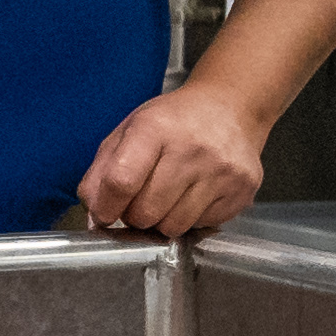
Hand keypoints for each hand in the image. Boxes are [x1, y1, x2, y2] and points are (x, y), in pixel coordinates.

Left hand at [76, 85, 266, 236]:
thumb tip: (94, 213)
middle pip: (146, 212)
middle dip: (135, 215)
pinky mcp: (241, 191)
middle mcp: (192, 149)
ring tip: (168, 196)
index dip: (106, 207)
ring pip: (172, 227)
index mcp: (155, 128)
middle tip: (142, 199)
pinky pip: (199, 226)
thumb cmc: (174, 122)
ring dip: (162, 221)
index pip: (121, 181)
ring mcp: (221, 172)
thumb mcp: (130, 131)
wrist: (230, 108)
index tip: (104, 213)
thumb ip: (103, 171)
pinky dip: (189, 219)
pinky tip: (193, 194)